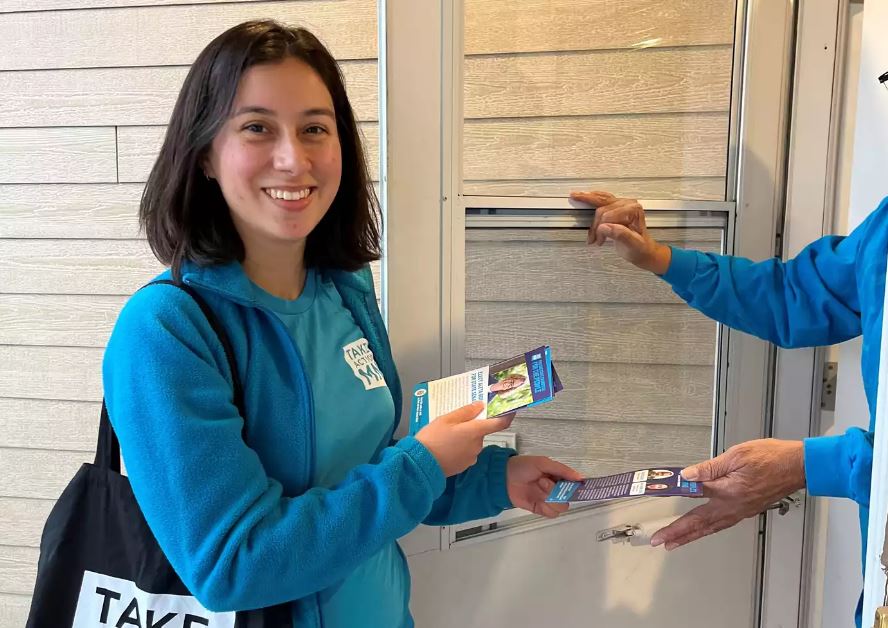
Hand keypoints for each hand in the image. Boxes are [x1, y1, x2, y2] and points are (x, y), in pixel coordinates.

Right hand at [415, 402, 512, 476]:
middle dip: (471, 426)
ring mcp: (472, 457)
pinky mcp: (464, 465)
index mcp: (475, 432)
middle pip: (481, 432)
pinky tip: (446, 446)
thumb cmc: (432, 439)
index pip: (499, 423)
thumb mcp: (446, 419)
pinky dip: (460, 448)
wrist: (421, 464)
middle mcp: (477, 445)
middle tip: (455, 422)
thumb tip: (480, 406)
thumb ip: (465, 412)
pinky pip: (466, 452)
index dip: (507, 416)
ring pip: (473, 442)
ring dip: (464, 437)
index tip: (508, 410)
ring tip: (446, 435)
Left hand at [506, 455, 583, 518]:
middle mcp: (555, 489)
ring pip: (561, 506)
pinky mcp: (540, 508)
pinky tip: (537, 498)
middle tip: (544, 481)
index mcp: (558, 476)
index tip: (578, 488)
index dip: (577, 487)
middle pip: (568, 497)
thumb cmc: (521, 466)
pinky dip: (546, 507)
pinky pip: (551, 513)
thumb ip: (562, 470)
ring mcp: (547, 499)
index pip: (574, 484)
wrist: (502, 477)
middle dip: (557, 490)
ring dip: (550, 497)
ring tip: (538, 486)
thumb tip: (580, 477)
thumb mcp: (543, 462)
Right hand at [569, 190, 670, 274]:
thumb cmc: (641, 249)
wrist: (644, 251)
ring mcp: (622, 203)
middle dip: (595, 224)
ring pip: (601, 199)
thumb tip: (605, 227)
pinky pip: (602, 198)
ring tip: (575, 196)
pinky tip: (583, 195)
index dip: (601, 229)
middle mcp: (628, 204)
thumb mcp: (633, 245)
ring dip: (587, 200)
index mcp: (633, 210)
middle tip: (592, 238)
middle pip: (603, 208)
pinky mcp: (617, 206)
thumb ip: (621, 235)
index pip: (609, 216)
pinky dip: (592, 197)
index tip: (599, 241)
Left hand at [650, 438, 805, 549]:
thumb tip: (688, 475)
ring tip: (673, 543)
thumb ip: (709, 467)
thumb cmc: (772, 457)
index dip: (673, 492)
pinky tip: (700, 531)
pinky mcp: (745, 510)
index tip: (657, 496)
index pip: (693, 493)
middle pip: (698, 521)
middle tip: (659, 541)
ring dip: (689, 536)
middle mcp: (732, 506)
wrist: (798, 467)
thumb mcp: (737, 455)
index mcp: (728, 491)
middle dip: (677, 532)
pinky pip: (720, 525)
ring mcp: (739, 511)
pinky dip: (706, 530)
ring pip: (709, 527)